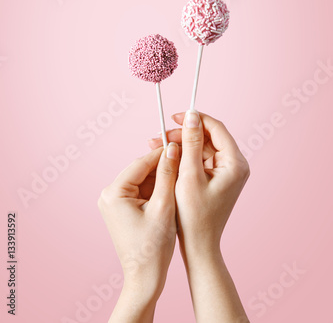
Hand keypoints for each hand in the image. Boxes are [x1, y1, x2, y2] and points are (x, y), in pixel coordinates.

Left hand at [98, 143, 179, 322]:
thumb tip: (172, 149)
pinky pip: (141, 191)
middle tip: (185, 161)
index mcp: (114, 193)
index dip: (163, 154)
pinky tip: (173, 189)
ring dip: (161, 178)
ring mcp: (114, 203)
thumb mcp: (164, 206)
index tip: (182, 146)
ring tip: (183, 176)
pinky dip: (156, 190)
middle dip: (163, 166)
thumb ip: (168, 174)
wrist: (145, 279)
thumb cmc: (153, 248)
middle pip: (141, 171)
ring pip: (142, 180)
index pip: (141, 163)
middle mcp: (109, 195)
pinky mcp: (122, 210)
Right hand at [149, 111, 249, 253]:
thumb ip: (191, 143)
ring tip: (156, 144)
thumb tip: (191, 115)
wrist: (199, 246)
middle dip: (183, 134)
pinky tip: (165, 156)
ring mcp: (226, 172)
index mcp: (235, 163)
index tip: (174, 116)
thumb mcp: (189, 175)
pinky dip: (183, 156)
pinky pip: (200, 160)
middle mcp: (235, 165)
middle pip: (208, 137)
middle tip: (159, 135)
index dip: (195, 119)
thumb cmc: (195, 215)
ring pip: (201, 148)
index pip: (216, 129)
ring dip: (180, 145)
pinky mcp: (217, 178)